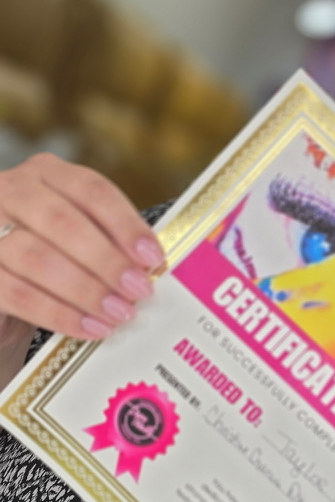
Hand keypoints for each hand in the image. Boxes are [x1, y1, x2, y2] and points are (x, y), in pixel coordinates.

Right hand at [0, 154, 164, 344]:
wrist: (6, 288)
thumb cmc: (53, 258)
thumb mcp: (80, 238)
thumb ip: (109, 240)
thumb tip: (149, 265)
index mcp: (45, 174)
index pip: (90, 190)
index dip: (126, 225)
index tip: (153, 257)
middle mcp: (9, 191)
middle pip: (62, 222)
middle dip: (107, 260)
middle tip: (139, 290)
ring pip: (38, 258)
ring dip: (86, 290)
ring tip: (119, 313)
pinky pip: (19, 294)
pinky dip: (59, 314)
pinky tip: (89, 327)